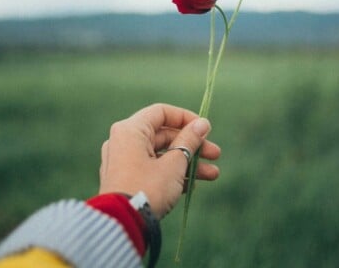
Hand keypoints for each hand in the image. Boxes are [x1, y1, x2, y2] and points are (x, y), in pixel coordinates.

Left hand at [98, 103, 220, 217]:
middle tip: (215, 154)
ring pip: (160, 155)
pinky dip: (171, 174)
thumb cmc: (148, 188)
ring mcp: (122, 161)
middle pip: (163, 136)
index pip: (161, 113)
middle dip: (192, 145)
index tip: (206, 129)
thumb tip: (202, 124)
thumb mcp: (174, 163)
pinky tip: (192, 186)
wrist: (122, 225)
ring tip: (212, 175)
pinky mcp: (125, 179)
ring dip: (187, 163)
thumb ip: (189, 141)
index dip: (186, 118)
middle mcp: (123, 141)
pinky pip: (152, 169)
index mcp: (130, 130)